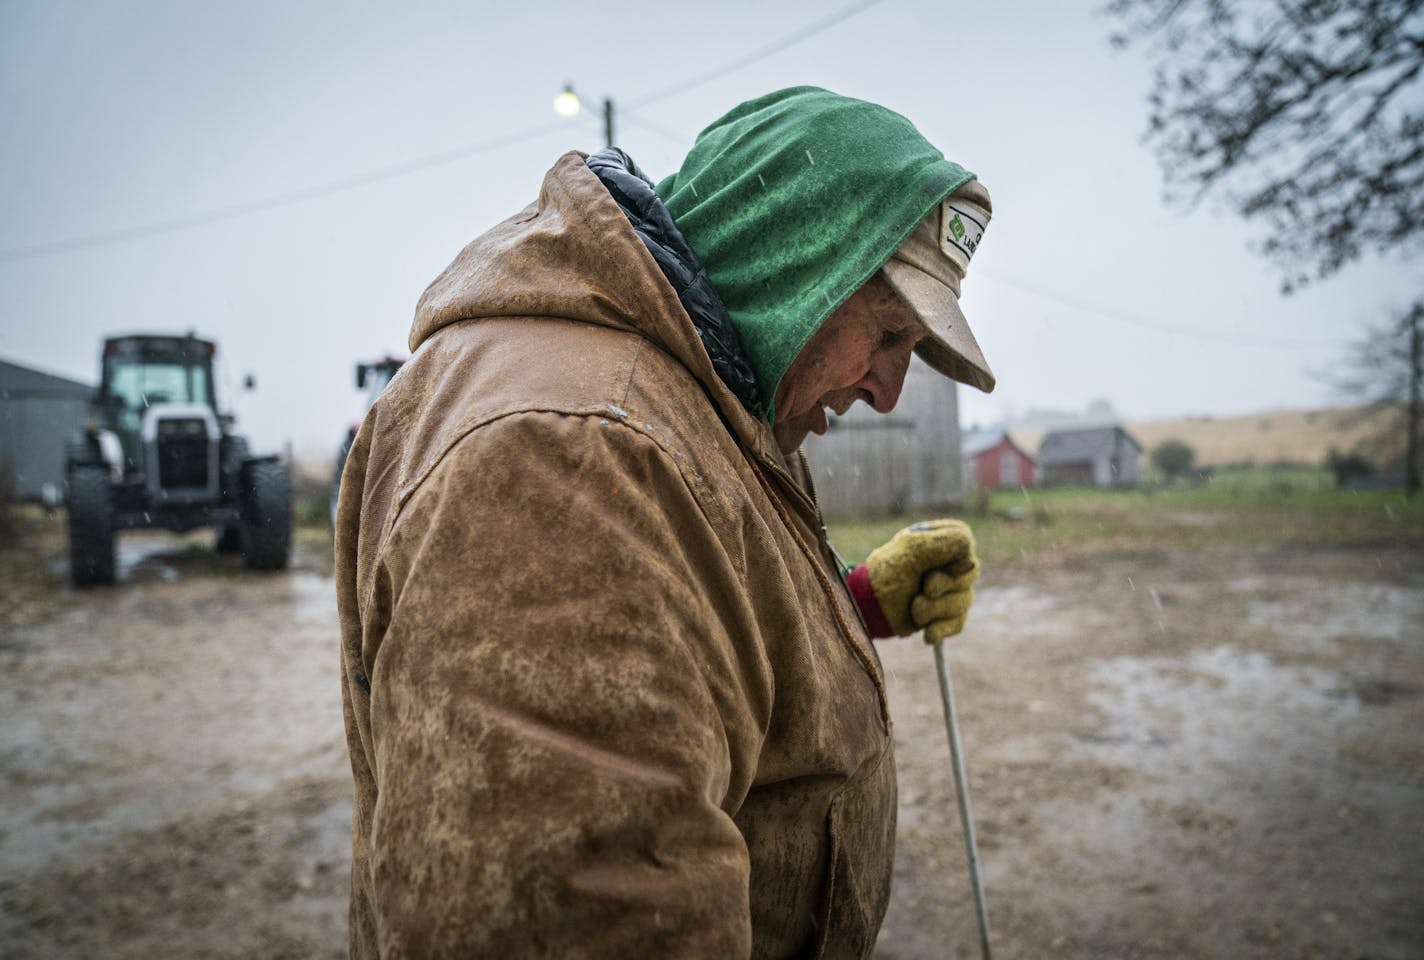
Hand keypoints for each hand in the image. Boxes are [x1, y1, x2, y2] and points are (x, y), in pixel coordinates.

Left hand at [862, 519, 978, 643]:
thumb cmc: (887, 572)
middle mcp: (954, 562)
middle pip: (968, 575)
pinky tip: (926, 634)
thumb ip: (941, 543)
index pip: (965, 545)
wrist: (871, 606)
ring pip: (963, 602)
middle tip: (922, 589)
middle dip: (940, 586)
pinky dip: (939, 629)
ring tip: (913, 609)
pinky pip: (958, 623)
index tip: (930, 570)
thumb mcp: (909, 549)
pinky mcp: (951, 613)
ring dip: (932, 609)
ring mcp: (955, 589)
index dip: (950, 561)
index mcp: (944, 538)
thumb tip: (970, 556)